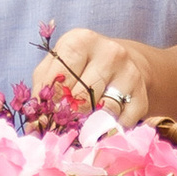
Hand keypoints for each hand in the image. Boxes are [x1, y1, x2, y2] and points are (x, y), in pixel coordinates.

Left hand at [31, 28, 151, 126]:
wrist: (125, 63)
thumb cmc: (81, 66)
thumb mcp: (57, 67)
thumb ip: (41, 90)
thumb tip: (34, 127)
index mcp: (80, 41)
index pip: (59, 80)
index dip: (49, 105)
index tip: (45, 119)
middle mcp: (109, 52)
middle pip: (80, 98)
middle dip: (67, 119)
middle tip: (60, 131)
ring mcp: (129, 74)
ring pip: (101, 113)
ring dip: (87, 129)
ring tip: (79, 132)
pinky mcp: (142, 96)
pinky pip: (120, 125)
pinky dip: (107, 134)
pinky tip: (100, 129)